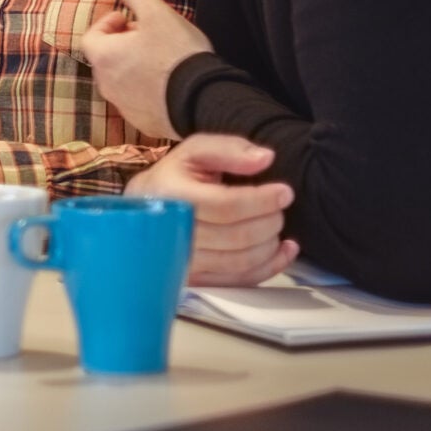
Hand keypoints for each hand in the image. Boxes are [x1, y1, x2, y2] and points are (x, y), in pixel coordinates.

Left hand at [77, 0, 212, 139]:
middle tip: (148, 35)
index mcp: (104, 57)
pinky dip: (149, 90)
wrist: (203, 102)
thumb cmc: (177, 56)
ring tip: (163, 58)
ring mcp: (125, 107)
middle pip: (106, 59)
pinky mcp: (144, 123)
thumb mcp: (158, 15)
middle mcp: (107, 85)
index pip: (91, 37)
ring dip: (135, 67)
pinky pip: (140, 102)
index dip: (108, 24)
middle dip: (123, 44)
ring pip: (122, 81)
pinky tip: (172, 84)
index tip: (128, 18)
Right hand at [130, 134, 296, 285]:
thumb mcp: (196, 151)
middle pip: (237, 237)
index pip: (227, 206)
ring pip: (240, 262)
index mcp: (173, 196)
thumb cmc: (175, 177)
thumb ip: (229, 149)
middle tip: (279, 208)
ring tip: (276, 226)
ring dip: (269, 245)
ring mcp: (183, 262)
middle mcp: (173, 234)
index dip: (262, 201)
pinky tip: (282, 250)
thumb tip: (265, 158)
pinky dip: (269, 267)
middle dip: (269, 222)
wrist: (146, 207)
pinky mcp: (195, 280)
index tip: (285, 192)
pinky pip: (239, 280)